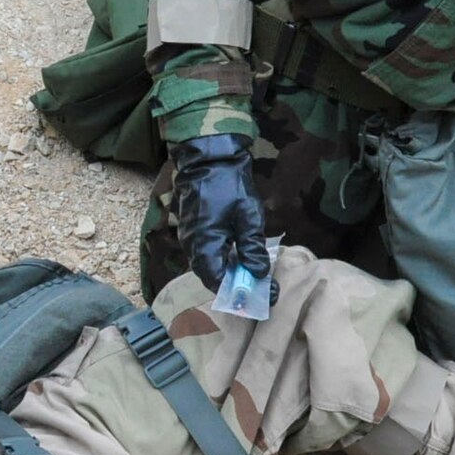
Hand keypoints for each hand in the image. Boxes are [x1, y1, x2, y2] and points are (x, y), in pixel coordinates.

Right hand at [170, 133, 270, 290]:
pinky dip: (222, 261)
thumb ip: (252, 247)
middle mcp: (192, 245)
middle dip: (236, 286)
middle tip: (263, 288)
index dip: (240, 292)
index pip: (217, 281)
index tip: (265, 295)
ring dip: (229, 274)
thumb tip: (259, 273)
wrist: (209, 159)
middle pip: (211, 277)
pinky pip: (206, 254)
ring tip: (254, 274)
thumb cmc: (229, 185)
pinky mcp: (192, 230)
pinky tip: (240, 257)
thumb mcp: (248, 216)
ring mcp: (190, 238)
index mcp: (204, 243)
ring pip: (208, 266)